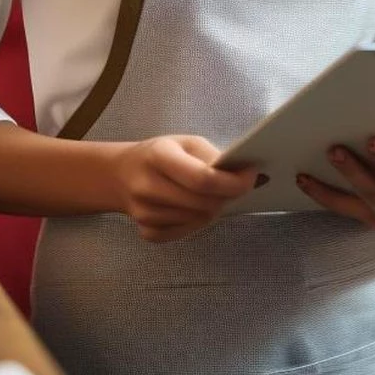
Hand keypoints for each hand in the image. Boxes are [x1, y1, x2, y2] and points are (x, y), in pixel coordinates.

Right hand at [112, 134, 259, 242]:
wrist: (121, 175)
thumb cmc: (162, 154)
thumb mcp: (186, 143)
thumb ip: (213, 158)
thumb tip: (244, 175)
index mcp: (158, 155)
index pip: (203, 179)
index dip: (233, 182)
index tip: (252, 176)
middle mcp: (147, 186)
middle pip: (204, 203)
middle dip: (228, 196)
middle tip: (237, 185)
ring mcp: (144, 213)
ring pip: (199, 220)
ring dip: (214, 208)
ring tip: (211, 193)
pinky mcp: (146, 232)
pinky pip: (187, 232)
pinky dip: (198, 221)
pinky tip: (192, 206)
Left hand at [297, 139, 374, 232]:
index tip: (374, 141)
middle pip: (374, 191)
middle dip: (352, 170)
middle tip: (334, 149)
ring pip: (352, 202)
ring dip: (327, 187)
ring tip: (305, 171)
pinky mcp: (366, 217)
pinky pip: (341, 208)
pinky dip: (320, 193)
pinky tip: (302, 179)